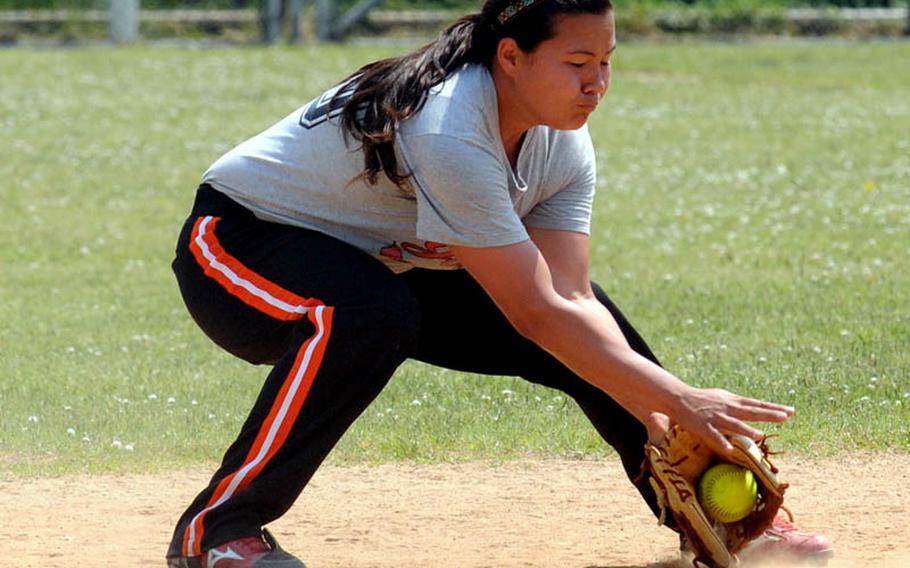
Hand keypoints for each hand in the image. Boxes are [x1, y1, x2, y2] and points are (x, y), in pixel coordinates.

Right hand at [670, 387, 793, 455]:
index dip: (773, 408)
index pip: (756, 404)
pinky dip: (722, 441)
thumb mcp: (722, 397)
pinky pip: (714, 435)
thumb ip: (738, 405)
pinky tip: (730, 448)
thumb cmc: (703, 399)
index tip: (790, 411)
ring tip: (761, 435)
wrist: (679, 398)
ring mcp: (716, 417)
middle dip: (768, 414)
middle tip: (786, 417)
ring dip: (747, 430)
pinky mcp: (703, 426)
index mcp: (732, 401)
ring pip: (734, 424)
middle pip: (751, 412)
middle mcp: (727, 408)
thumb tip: (755, 409)